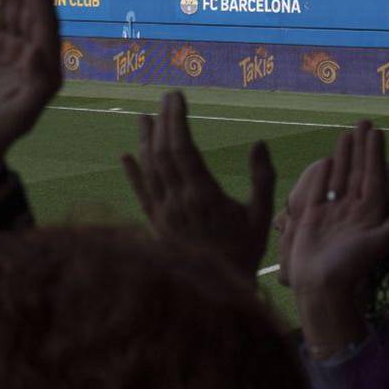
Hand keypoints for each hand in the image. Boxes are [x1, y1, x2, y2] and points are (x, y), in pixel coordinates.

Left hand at [122, 91, 274, 277]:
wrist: (218, 293)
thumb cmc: (245, 251)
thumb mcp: (261, 215)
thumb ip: (262, 178)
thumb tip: (259, 143)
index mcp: (204, 196)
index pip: (183, 147)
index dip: (177, 119)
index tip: (178, 96)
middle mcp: (178, 202)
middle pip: (163, 152)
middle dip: (164, 120)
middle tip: (167, 96)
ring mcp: (163, 214)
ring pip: (149, 169)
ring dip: (146, 140)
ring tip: (145, 116)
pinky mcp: (155, 225)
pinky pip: (140, 194)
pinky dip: (132, 173)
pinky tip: (126, 156)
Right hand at [287, 122, 388, 357]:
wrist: (320, 288)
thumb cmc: (351, 268)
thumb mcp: (380, 241)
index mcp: (370, 214)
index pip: (374, 176)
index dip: (376, 154)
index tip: (378, 132)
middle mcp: (352, 210)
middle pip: (358, 171)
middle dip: (361, 147)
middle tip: (364, 121)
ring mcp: (332, 213)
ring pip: (340, 177)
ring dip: (344, 155)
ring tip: (346, 133)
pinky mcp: (312, 217)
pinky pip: (319, 191)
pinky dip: (322, 175)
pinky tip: (327, 158)